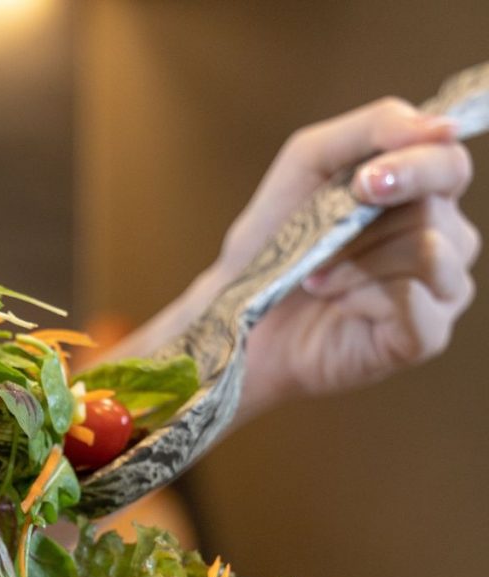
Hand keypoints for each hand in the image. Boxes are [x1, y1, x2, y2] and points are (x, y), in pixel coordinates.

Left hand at [227, 98, 479, 419]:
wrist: (241, 307)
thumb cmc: (278, 233)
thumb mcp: (311, 160)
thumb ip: (375, 127)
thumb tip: (444, 126)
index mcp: (423, 193)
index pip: (450, 162)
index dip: (414, 166)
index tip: (363, 182)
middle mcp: (446, 238)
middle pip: (432, 209)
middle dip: (362, 222)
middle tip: (319, 237)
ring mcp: (442, 289)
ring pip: (428, 252)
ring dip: (354, 258)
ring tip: (314, 272)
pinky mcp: (426, 335)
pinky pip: (416, 301)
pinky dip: (360, 294)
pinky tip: (332, 297)